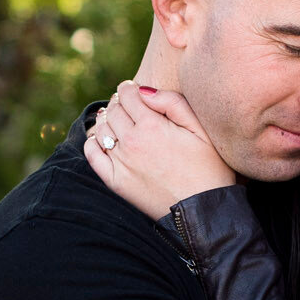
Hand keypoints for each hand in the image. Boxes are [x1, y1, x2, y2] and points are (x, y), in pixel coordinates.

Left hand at [82, 81, 233, 220]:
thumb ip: (172, 103)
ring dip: (108, 121)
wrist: (202, 210)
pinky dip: (94, 142)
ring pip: (101, 130)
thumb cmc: (208, 168)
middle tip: (129, 107)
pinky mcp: (115, 182)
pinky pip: (92, 154)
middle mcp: (132, 142)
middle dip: (120, 103)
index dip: (130, 89)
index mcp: (152, 125)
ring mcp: (121, 163)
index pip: (128, 94)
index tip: (135, 92)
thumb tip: (144, 90)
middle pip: (113, 110)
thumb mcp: (200, 129)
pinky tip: (105, 141)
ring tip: (119, 123)